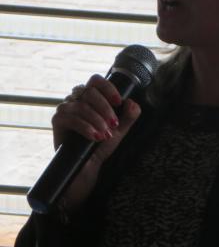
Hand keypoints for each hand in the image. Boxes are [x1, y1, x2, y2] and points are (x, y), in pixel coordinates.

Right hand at [52, 75, 141, 209]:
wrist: (88, 165)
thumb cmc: (101, 145)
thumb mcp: (120, 130)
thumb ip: (129, 116)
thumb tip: (132, 103)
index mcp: (91, 97)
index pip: (96, 81)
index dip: (108, 88)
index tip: (119, 102)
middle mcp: (76, 99)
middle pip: (89, 92)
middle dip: (105, 109)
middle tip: (114, 124)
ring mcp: (65, 109)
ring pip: (81, 105)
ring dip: (97, 120)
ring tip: (105, 135)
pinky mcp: (57, 121)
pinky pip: (70, 118)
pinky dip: (85, 127)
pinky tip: (95, 137)